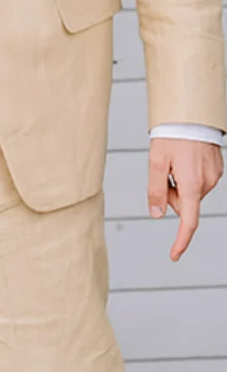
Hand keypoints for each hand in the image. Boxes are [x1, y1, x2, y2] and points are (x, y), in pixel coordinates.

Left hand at [148, 135, 221, 260]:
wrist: (192, 116)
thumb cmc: (172, 136)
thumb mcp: (156, 163)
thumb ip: (156, 190)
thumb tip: (156, 214)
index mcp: (192, 185)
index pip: (188, 221)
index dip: (181, 240)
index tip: (174, 255)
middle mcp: (207, 183)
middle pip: (184, 205)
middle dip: (171, 196)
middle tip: (164, 173)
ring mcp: (214, 176)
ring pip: (190, 194)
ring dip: (179, 184)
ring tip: (176, 161)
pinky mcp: (216, 169)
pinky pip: (198, 182)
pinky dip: (187, 177)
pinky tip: (185, 159)